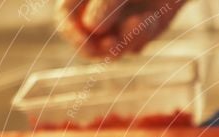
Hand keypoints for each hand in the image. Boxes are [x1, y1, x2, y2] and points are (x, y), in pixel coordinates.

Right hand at [56, 0, 184, 57]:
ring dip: (127, 38)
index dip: (73, 33)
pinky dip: (143, 34)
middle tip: (113, 44)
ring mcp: (115, 26)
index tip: (86, 44)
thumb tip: (91, 27)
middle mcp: (95, 13)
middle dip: (99, 47)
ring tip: (144, 17)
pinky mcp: (135, 36)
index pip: (66, 18)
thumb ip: (104, 2)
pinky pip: (134, 47)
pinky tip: (152, 16)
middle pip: (86, 42)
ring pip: (111, 49)